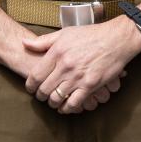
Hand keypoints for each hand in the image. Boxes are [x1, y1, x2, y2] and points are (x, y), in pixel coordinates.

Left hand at [23, 19, 140, 114]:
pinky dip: (67, 108)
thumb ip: (43, 41)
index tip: (31, 88)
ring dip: (53, 103)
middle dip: (40, 96)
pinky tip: (66, 106)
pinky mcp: (90, 85)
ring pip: (57, 98)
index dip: (30, 85)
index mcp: (57, 52)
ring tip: (53, 102)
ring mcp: (78, 77)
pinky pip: (74, 103)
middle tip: (41, 96)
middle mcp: (65, 65)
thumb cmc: (91, 35)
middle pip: (44, 89)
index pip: (35, 75)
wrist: (116, 39)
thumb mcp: (64, 33)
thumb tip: (24, 43)